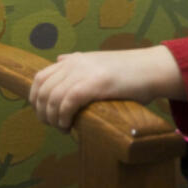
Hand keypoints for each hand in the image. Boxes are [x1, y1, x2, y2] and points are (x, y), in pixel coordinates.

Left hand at [29, 46, 184, 130]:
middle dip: (43, 112)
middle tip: (54, 125)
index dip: (36, 99)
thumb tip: (59, 60)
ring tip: (63, 128)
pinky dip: (63, 117)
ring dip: (53, 118)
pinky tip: (68, 126)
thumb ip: (77, 62)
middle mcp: (75, 63)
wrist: (152, 68)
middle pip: (43, 90)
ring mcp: (84, 72)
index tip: (44, 114)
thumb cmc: (128, 71)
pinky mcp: (95, 83)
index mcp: (74, 60)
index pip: (40, 78)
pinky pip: (67, 102)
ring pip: (52, 98)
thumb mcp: (98, 62)